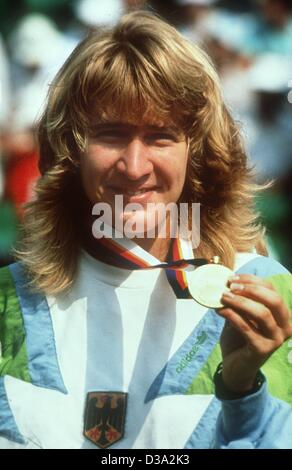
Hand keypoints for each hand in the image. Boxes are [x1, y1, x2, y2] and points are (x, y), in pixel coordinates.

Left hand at [217, 274, 291, 393]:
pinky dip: (232, 316)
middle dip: (251, 289)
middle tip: (230, 286)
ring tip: (223, 297)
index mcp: (282, 315)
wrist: (236, 367)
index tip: (232, 278)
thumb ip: (240, 302)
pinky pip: (247, 328)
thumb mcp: (241, 316)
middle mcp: (285, 327)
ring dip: (240, 302)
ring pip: (262, 313)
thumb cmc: (239, 338)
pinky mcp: (263, 350)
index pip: (272, 290)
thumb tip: (229, 284)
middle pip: (274, 300)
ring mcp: (276, 339)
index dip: (252, 280)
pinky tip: (220, 311)